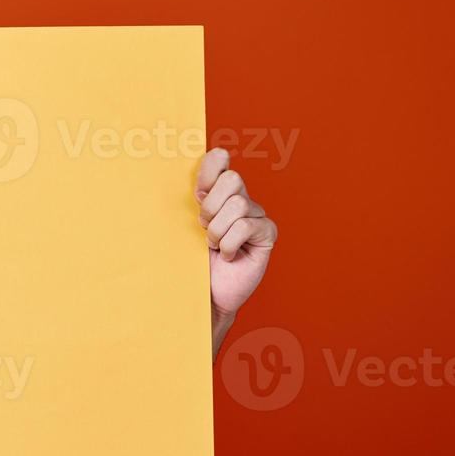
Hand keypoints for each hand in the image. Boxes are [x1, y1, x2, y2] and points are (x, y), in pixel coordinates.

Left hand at [195, 148, 277, 357]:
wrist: (206, 293)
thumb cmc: (193, 260)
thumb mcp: (187, 225)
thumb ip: (194, 197)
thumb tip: (197, 165)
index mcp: (219, 192)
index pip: (219, 161)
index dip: (209, 169)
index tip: (198, 193)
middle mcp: (241, 199)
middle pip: (232, 180)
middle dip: (211, 208)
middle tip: (205, 229)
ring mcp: (257, 216)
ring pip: (237, 205)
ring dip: (218, 231)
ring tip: (216, 246)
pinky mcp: (267, 234)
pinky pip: (245, 226)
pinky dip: (230, 244)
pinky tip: (230, 256)